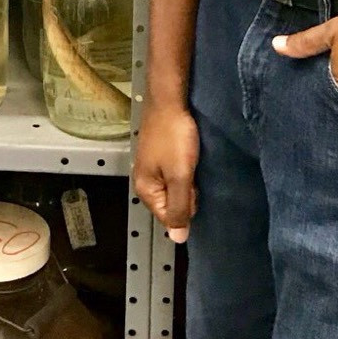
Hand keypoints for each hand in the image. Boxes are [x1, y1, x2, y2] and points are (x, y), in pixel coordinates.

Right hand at [134, 102, 200, 241]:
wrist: (169, 99)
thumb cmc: (174, 137)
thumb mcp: (180, 175)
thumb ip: (179, 207)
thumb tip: (177, 239)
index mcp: (145, 189)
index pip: (168, 218)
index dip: (186, 207)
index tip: (193, 187)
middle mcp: (144, 180)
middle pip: (171, 203)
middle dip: (187, 194)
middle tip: (193, 172)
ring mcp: (150, 166)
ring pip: (174, 187)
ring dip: (187, 181)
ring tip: (193, 164)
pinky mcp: (159, 154)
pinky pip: (174, 173)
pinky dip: (184, 169)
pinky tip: (190, 157)